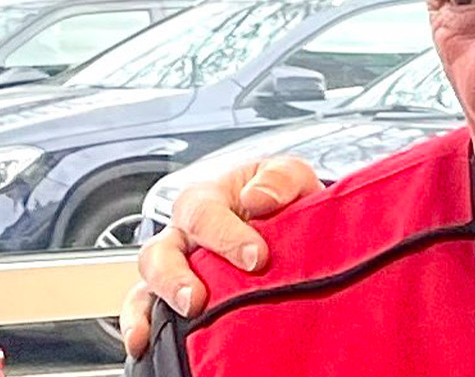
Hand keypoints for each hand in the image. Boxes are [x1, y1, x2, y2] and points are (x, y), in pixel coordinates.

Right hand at [119, 157, 322, 357]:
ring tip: (179, 319)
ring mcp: (173, 266)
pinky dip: (139, 325)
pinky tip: (144, 343)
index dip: (226, 236)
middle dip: (176, 277)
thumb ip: (279, 179)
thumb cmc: (282, 199)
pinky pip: (143, 309)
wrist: (288, 220)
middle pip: (161, 252)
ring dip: (156, 303)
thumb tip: (257, 198)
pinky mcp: (171, 295)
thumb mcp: (290, 177)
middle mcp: (182, 234)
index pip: (204, 214)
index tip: (257, 258)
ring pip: (148, 282)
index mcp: (207, 200)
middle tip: (198, 299)